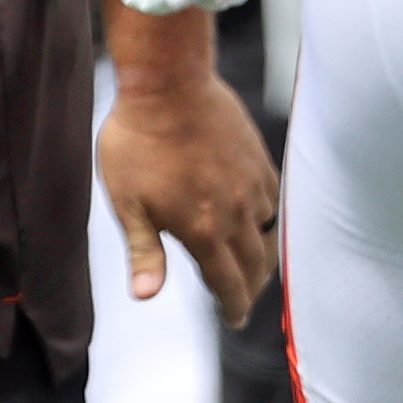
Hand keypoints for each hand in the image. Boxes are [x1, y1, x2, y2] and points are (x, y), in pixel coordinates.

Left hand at [96, 68, 279, 326]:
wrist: (167, 84)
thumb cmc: (138, 143)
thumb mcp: (128, 203)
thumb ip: (143, 252)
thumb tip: (145, 296)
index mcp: (203, 230)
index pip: (228, 282)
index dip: (233, 306)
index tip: (234, 318)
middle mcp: (235, 212)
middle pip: (256, 265)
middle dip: (251, 288)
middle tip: (243, 298)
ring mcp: (251, 183)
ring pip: (270, 233)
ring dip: (264, 256)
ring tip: (254, 264)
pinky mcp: (257, 157)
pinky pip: (274, 199)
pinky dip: (270, 219)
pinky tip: (261, 217)